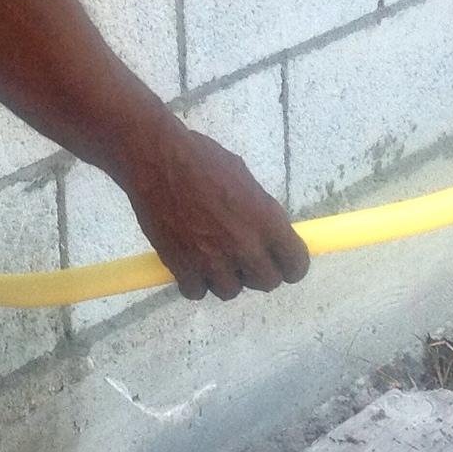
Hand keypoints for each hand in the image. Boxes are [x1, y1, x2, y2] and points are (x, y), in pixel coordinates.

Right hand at [119, 123, 309, 300]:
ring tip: (213, 258)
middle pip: (267, 282)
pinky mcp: (182, 267)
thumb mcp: (244, 179)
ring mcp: (213, 260)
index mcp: (266, 220)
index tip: (283, 262)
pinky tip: (191, 264)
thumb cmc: (202, 159)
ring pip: (231, 291)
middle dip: (258, 272)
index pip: (296, 264)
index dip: (291, 265)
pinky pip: (197, 292)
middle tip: (245, 259)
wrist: (156, 161)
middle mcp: (244, 246)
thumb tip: (265, 231)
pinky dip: (194, 282)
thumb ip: (259, 212)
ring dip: (225, 278)